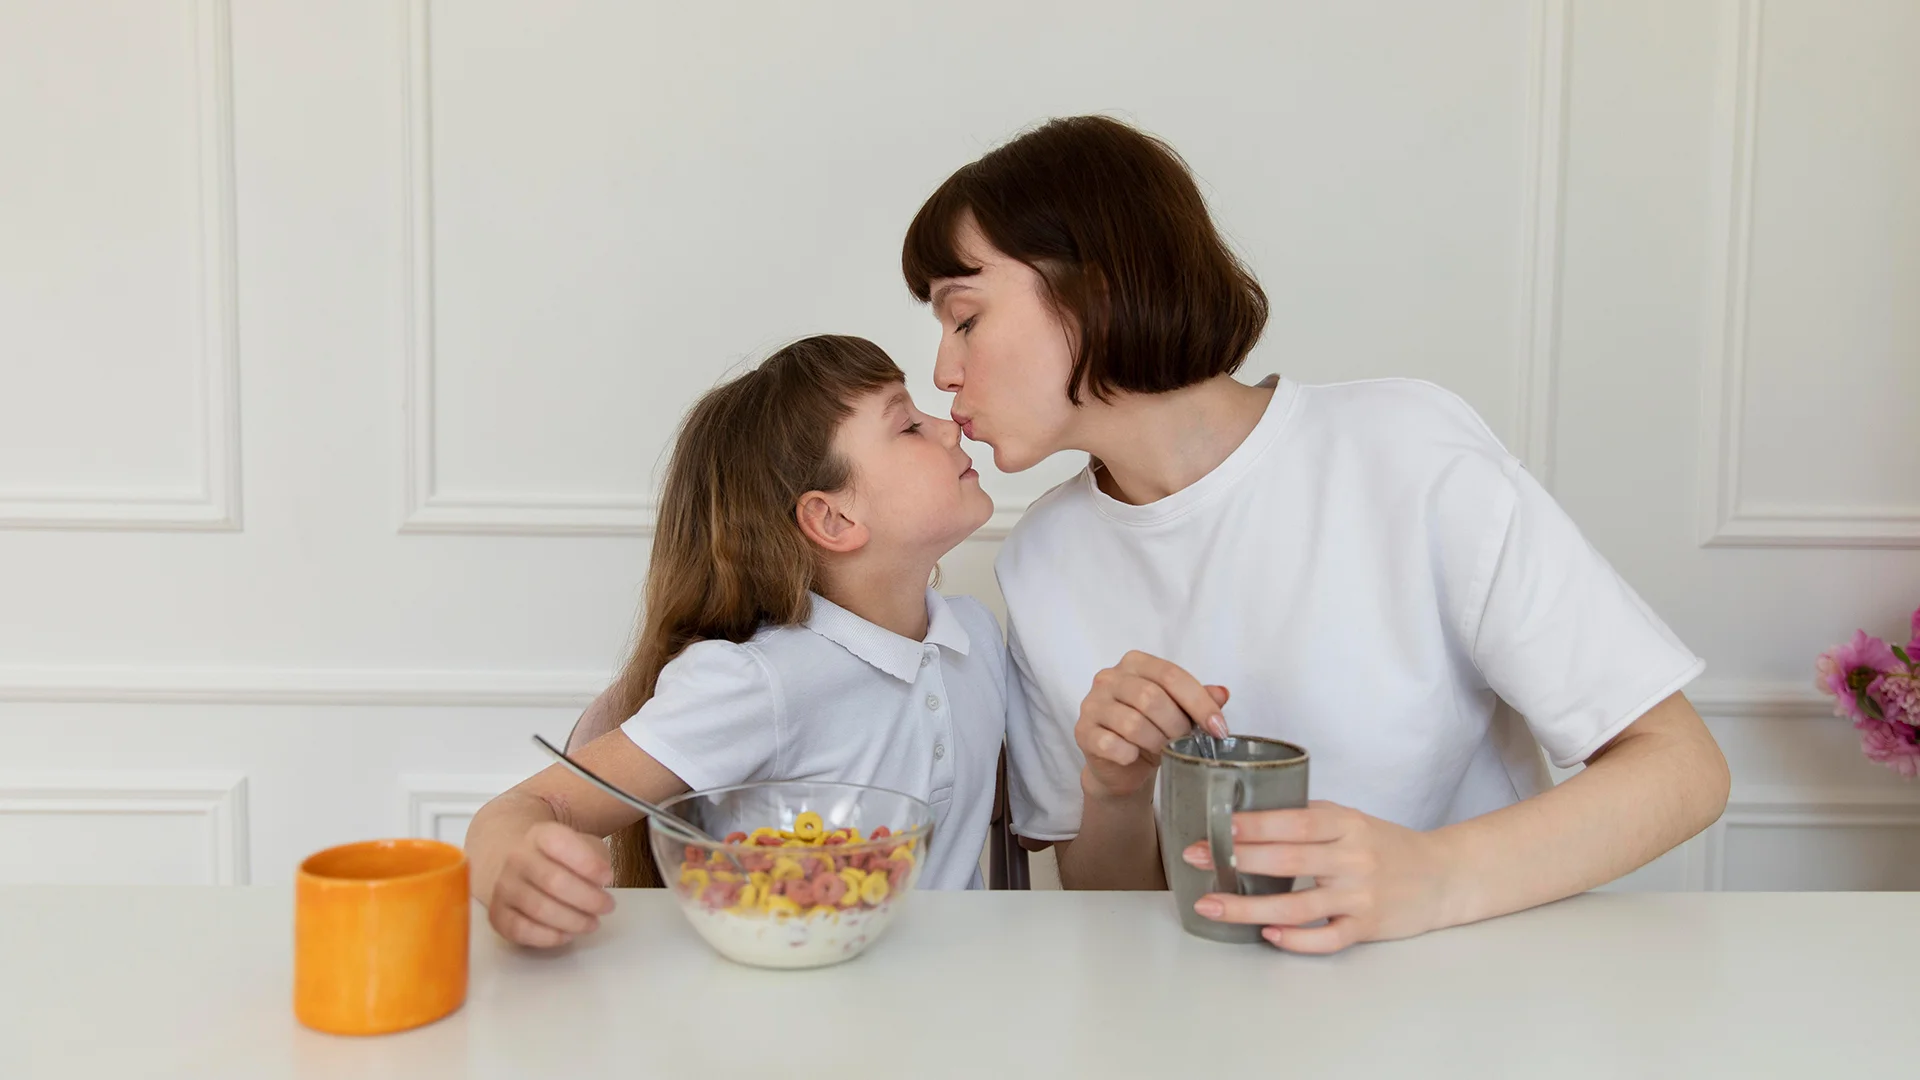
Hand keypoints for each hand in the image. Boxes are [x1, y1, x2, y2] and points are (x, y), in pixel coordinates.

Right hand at [486, 821, 616, 947]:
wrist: (519, 864)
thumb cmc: (561, 859)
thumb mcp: (582, 845)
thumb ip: (595, 856)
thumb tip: (600, 882)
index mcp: (540, 835)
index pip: (561, 845)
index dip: (588, 864)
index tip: (608, 877)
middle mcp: (517, 858)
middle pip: (554, 882)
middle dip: (588, 899)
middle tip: (607, 906)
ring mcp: (504, 887)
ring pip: (539, 909)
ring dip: (573, 921)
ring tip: (592, 923)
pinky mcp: (497, 914)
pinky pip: (520, 930)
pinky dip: (548, 937)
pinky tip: (567, 934)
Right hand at [1075, 650, 1229, 799]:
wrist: (1122, 765)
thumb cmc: (1152, 731)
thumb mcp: (1179, 712)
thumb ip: (1199, 700)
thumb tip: (1222, 693)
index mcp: (1135, 663)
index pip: (1171, 675)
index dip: (1200, 703)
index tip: (1219, 729)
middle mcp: (1109, 677)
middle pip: (1151, 697)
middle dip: (1177, 726)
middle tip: (1186, 744)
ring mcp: (1092, 704)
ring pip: (1133, 723)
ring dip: (1156, 743)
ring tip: (1164, 751)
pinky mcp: (1082, 731)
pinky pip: (1111, 744)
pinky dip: (1130, 754)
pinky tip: (1135, 757)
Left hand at [1181, 800, 1454, 953]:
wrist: (1444, 876)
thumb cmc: (1387, 845)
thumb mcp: (1353, 820)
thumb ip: (1310, 819)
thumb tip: (1247, 817)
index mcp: (1347, 824)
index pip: (1295, 821)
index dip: (1255, 824)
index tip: (1218, 824)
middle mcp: (1354, 858)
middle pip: (1289, 861)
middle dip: (1237, 860)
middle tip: (1195, 857)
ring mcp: (1360, 896)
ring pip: (1298, 906)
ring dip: (1249, 907)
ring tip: (1211, 904)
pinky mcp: (1367, 927)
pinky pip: (1326, 938)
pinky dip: (1295, 939)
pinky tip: (1267, 934)